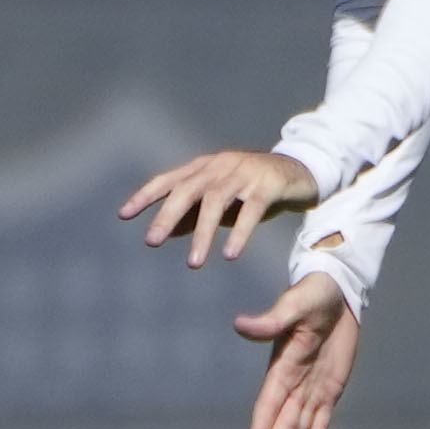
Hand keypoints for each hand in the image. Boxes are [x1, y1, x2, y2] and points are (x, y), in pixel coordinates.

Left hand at [120, 149, 319, 267]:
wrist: (305, 171)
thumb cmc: (258, 188)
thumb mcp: (225, 201)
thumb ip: (197, 213)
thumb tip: (165, 231)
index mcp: (206, 167)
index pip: (170, 180)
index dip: (146, 196)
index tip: (124, 215)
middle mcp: (221, 166)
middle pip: (188, 189)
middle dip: (167, 216)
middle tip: (151, 242)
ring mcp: (245, 173)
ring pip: (216, 201)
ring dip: (202, 234)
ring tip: (194, 262)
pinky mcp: (269, 184)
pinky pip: (251, 210)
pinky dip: (239, 233)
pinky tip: (230, 254)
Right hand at [235, 273, 359, 428]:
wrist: (336, 291)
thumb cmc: (313, 294)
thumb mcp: (295, 305)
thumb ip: (271, 320)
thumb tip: (240, 325)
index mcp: (282, 367)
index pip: (268, 407)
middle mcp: (292, 383)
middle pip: (282, 426)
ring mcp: (311, 388)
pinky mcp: (329, 389)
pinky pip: (321, 421)